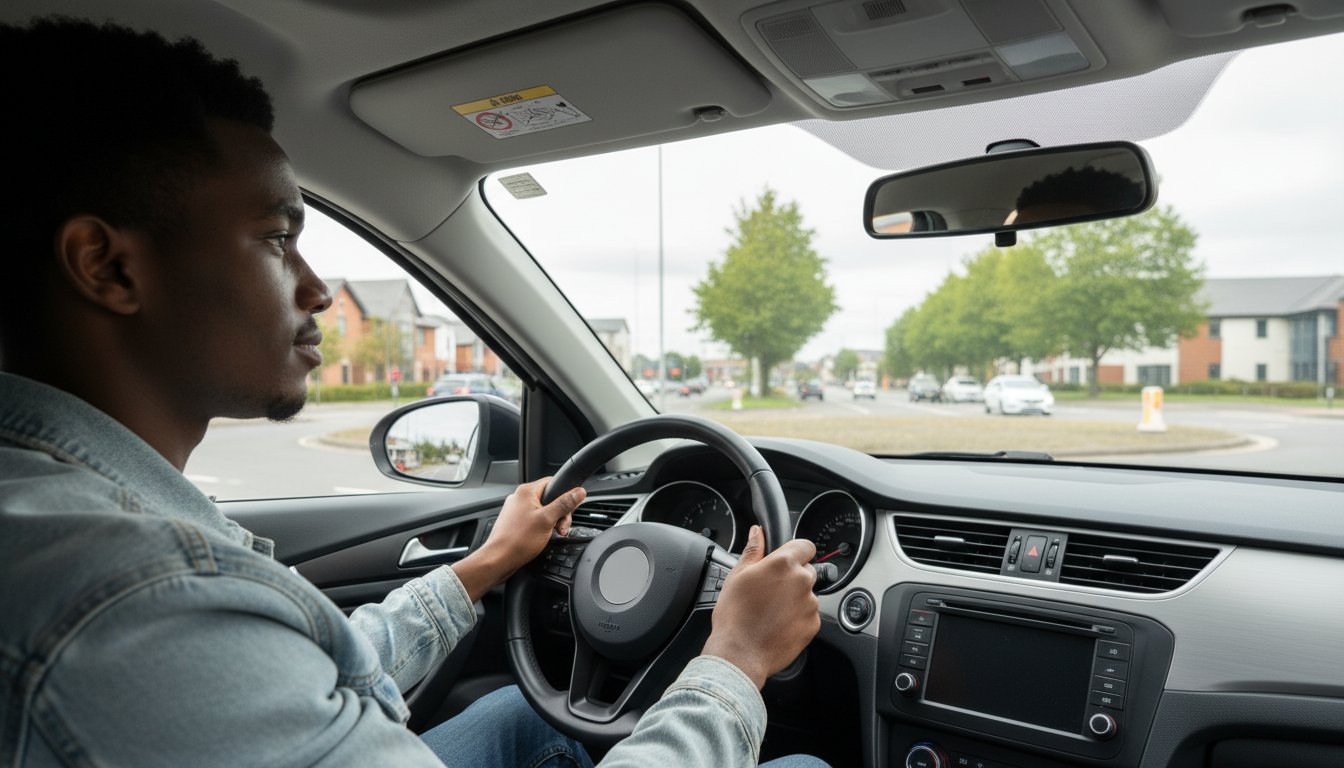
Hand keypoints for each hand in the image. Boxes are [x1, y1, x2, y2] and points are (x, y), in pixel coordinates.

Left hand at [451, 477, 584, 601]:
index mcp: (526, 491)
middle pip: (550, 498)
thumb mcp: (548, 520)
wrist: (499, 559)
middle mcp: (520, 498)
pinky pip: (535, 519)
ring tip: (554, 533)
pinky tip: (544, 536)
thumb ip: (564, 504)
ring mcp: (516, 510)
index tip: (571, 507)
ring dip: (553, 521)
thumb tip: (578, 492)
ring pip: (543, 510)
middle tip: (562, 527)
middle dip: (560, 513)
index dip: (565, 494)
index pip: (553, 482)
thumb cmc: (517, 540)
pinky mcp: (515, 522)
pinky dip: (543, 527)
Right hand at [701, 525, 819, 688]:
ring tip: (772, 611)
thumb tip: (758, 532)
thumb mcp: (737, 575)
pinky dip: (798, 618)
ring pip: (807, 594)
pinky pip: (809, 614)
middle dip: (792, 577)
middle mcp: (802, 581)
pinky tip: (778, 624)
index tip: (787, 560)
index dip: (796, 551)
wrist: (740, 654)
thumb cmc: (735, 616)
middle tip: (771, 591)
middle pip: (806, 570)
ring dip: (795, 598)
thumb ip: (753, 550)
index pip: (806, 546)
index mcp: (783, 564)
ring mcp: (810, 604)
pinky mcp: (813, 625)